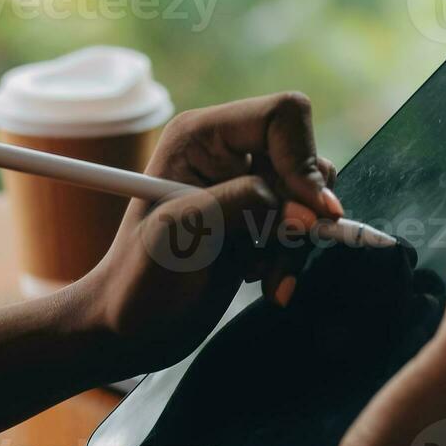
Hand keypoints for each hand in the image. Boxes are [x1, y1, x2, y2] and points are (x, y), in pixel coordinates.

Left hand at [81, 93, 341, 371]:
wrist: (133, 329)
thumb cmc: (138, 280)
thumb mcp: (180, 231)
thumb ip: (240, 203)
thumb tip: (306, 206)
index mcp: (201, 136)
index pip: (281, 116)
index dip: (303, 159)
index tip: (312, 212)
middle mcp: (228, 152)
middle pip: (305, 158)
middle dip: (303, 210)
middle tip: (283, 250)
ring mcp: (245, 188)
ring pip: (311, 197)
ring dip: (298, 243)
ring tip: (266, 278)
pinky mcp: (259, 222)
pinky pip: (305, 227)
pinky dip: (294, 258)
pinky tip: (265, 281)